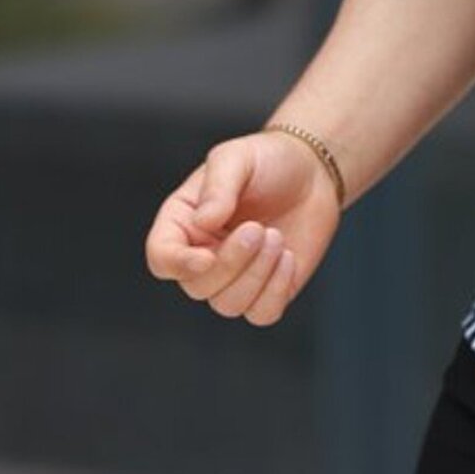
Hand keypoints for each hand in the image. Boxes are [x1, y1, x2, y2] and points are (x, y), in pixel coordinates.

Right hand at [145, 129, 342, 326]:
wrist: (313, 172)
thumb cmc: (267, 160)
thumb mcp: (237, 158)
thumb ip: (218, 187)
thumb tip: (203, 222)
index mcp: (183, 223)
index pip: (161, 258)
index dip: (178, 264)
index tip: (206, 257)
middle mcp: (202, 255)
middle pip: (198, 287)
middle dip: (231, 262)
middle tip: (259, 228)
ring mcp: (234, 278)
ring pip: (229, 305)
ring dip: (257, 275)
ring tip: (276, 236)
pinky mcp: (266, 291)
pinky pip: (262, 315)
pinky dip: (276, 290)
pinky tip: (289, 257)